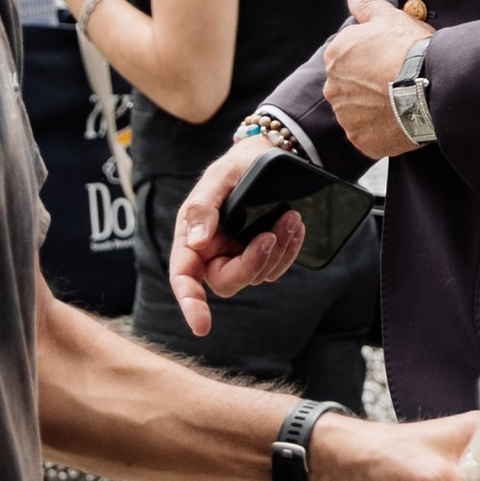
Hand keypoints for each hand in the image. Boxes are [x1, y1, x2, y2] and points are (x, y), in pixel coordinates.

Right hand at [170, 139, 306, 335]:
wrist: (273, 155)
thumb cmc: (241, 164)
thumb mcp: (221, 177)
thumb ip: (203, 207)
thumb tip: (196, 243)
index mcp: (192, 237)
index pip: (185, 277)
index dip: (191, 304)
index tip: (202, 325)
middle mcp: (213, 252)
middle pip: (228, 282)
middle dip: (252, 263)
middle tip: (270, 233)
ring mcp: (239, 255)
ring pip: (258, 274)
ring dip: (277, 249)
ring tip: (290, 216)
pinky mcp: (263, 254)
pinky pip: (277, 265)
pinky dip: (289, 248)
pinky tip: (295, 226)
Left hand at [323, 0, 424, 159]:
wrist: (432, 86)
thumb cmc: (410, 48)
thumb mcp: (389, 17)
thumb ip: (366, 4)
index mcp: (336, 55)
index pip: (349, 59)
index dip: (373, 59)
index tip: (392, 61)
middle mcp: (333, 87)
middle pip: (350, 86)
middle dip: (369, 85)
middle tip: (398, 83)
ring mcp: (346, 116)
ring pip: (358, 112)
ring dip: (374, 109)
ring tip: (402, 103)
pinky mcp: (361, 140)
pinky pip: (369, 136)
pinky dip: (382, 131)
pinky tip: (401, 120)